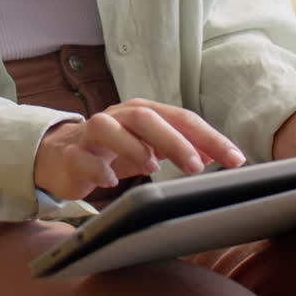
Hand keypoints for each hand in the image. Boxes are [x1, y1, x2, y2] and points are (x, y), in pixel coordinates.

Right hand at [33, 98, 245, 201]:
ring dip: (133, 146)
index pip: (181, 118)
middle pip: (146, 117)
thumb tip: (213, 154)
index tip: (235, 159)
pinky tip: (111, 182)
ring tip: (152, 168)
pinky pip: (81, 157)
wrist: (60, 155)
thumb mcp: (149, 147)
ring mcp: (91, 134)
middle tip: (196, 167)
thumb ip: (178, 147)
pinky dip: (98, 168)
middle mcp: (118, 116)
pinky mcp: (71, 155)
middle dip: (173, 140)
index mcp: (143, 113)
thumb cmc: (113, 151)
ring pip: (108, 128)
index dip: (209, 137)